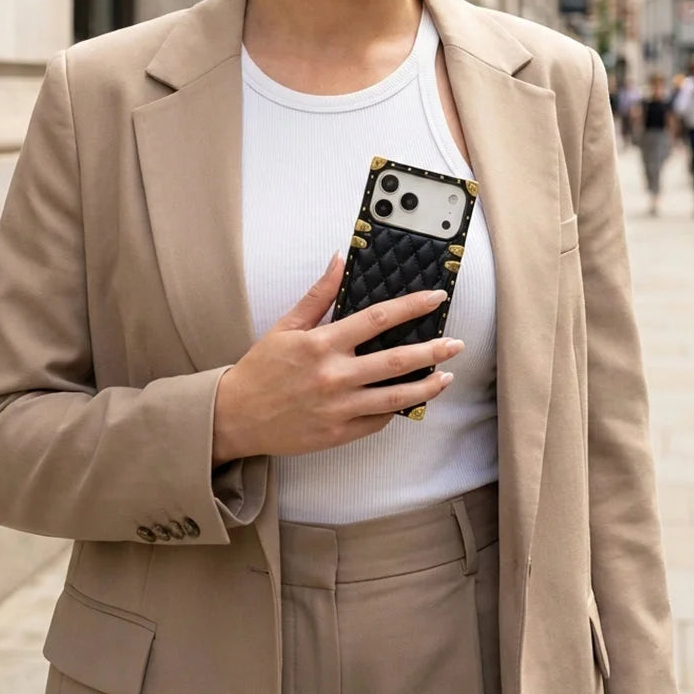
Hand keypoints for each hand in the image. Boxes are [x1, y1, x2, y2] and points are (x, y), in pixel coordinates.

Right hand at [211, 252, 461, 462]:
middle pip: (396, 361)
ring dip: (427, 386)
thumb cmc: (261, 368)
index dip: (411, 307)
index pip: (377, 319)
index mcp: (322, 344)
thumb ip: (318, 295)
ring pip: (395, 397)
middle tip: (457, 343)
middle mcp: (334, 376)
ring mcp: (338, 408)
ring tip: (447, 377)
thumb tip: (340, 260)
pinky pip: (378, 421)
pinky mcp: (338, 434)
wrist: (235, 417)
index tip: (436, 298)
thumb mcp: (286, 325)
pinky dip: (396, 409)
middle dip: (433, 351)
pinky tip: (409, 400)